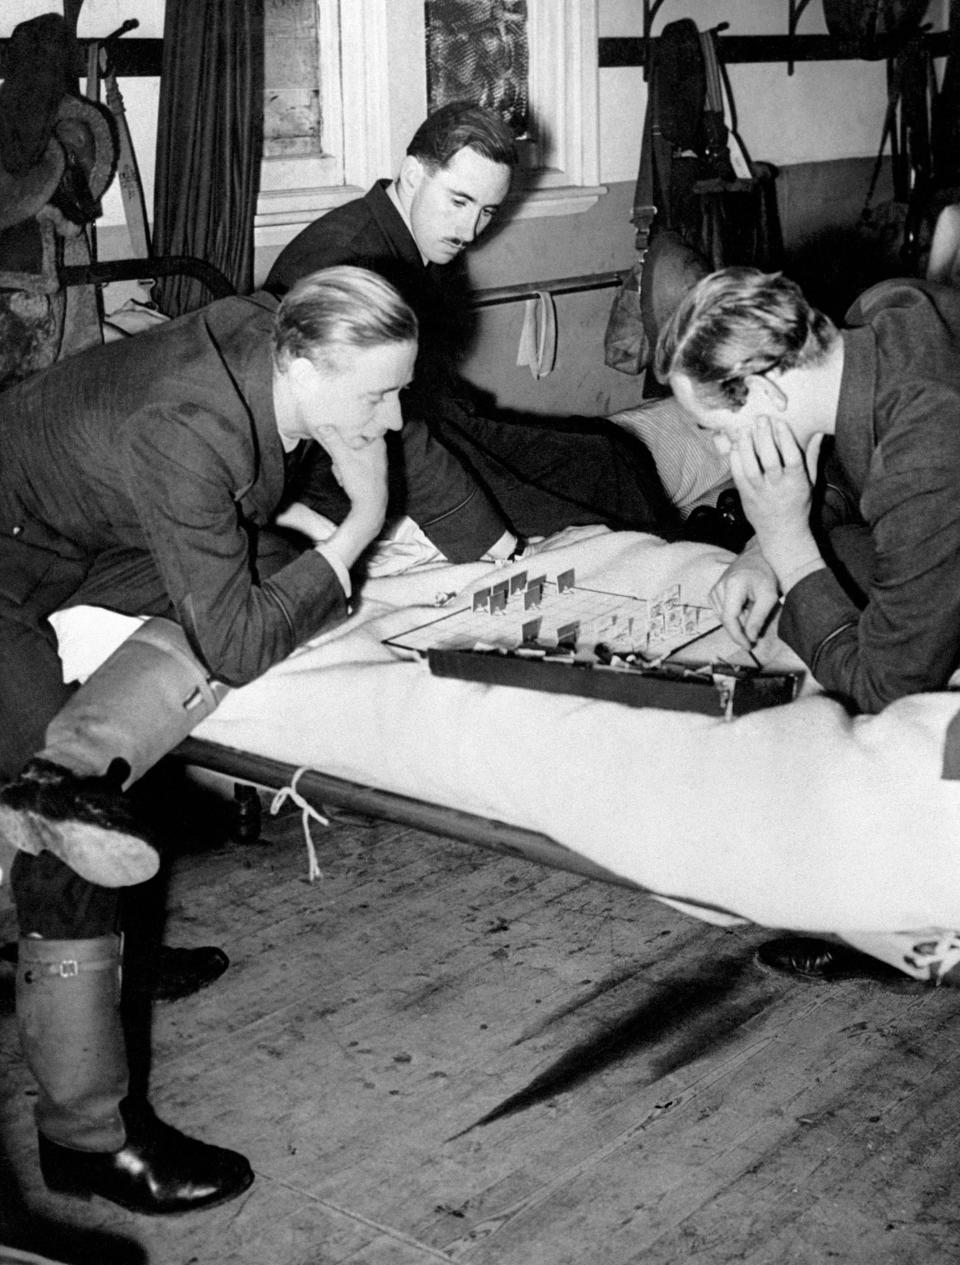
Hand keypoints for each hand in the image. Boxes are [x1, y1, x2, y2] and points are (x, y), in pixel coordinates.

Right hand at [316, 429, 388, 531]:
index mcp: (377, 442)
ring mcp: (376, 460)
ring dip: (343, 461)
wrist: (371, 506)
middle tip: (338, 460)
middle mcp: (379, 449)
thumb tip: (324, 426)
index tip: (338, 431)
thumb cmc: (361, 482)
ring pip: (353, 452)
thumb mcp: (343, 459)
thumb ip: (333, 441)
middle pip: (353, 440)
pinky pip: (355, 462)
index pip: (361, 425)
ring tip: (342, 472)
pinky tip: (345, 478)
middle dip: (342, 450)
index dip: (347, 429)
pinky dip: (348, 468)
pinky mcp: (372, 469)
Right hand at [709, 538, 780, 648]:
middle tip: (756, 633)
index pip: (729, 619)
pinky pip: (722, 612)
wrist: (757, 556)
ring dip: (738, 622)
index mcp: (732, 586)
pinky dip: (733, 616)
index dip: (738, 636)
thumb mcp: (769, 596)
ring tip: (752, 611)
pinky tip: (744, 608)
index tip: (749, 646)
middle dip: (740, 630)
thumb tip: (750, 637)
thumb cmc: (765, 574)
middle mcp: (719, 587)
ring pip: (723, 618)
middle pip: (726, 620)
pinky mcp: (713, 593)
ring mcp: (714, 590)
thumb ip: (758, 618)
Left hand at [729, 417, 821, 576]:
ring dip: (747, 447)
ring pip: (751, 467)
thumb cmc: (798, 504)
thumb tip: (819, 433)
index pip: (792, 458)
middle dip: (765, 437)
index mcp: (797, 483)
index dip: (786, 439)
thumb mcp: (811, 482)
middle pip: (770, 460)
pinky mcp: (745, 497)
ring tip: (746, 429)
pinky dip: (735, 460)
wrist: (782, 533)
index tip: (780, 421)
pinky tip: (736, 446)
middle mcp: (778, 488)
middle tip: (761, 418)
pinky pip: (738, 476)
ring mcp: (760, 493)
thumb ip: (812, 457)